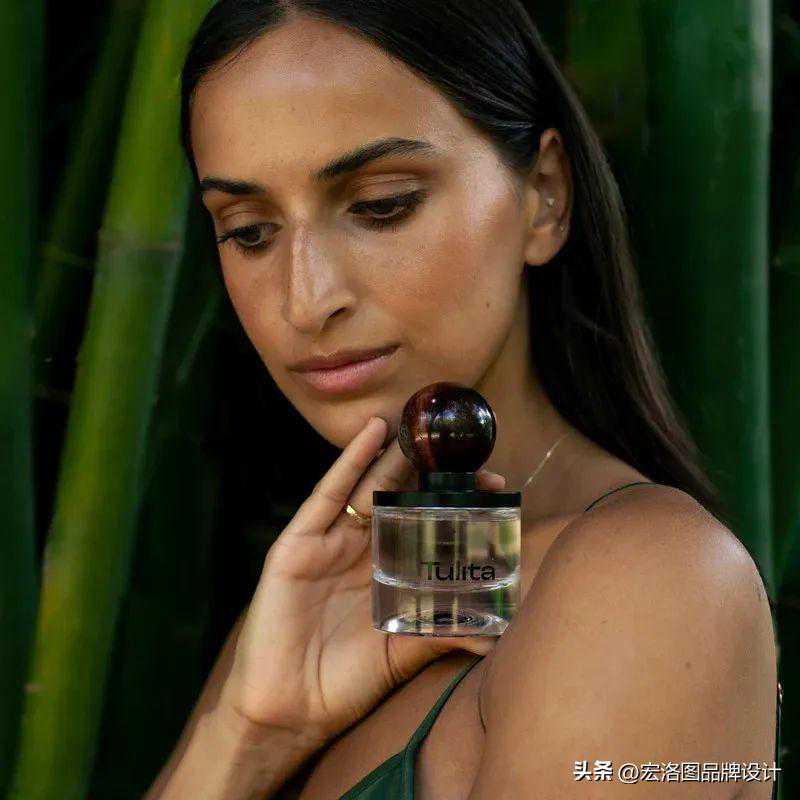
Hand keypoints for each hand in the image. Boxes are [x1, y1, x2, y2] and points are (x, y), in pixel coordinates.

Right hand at [218, 416, 504, 745]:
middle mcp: (362, 551)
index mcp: (387, 572)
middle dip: (431, 472)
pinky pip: (327, 494)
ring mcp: (331, 543)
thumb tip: (495, 634)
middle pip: (400, 498)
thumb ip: (444, 632)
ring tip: (420, 422)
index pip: (427, 523)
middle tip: (463, 445)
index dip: (456, 501)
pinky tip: (372, 433)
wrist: (290, 709)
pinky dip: (350, 461)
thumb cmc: (346, 682)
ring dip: (393, 453)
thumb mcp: (404, 651)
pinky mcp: (300, 542)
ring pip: (368, 487)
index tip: (492, 485)